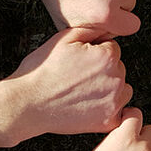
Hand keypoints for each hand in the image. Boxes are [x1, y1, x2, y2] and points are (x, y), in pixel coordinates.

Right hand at [1, 28, 130, 142]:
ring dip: (110, 89)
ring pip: (122, 89)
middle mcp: (116, 79)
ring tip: (84, 91)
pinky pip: (119, 112)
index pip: (113, 49)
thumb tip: (108, 29)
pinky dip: (108, 109)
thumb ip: (92, 30)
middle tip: (79, 77)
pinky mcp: (109, 121)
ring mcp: (114, 102)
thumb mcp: (64, 38)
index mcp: (107, 57)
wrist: (28, 103)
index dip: (95, 53)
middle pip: (119, 69)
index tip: (81, 62)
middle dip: (104, 71)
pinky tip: (89, 106)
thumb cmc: (43, 71)